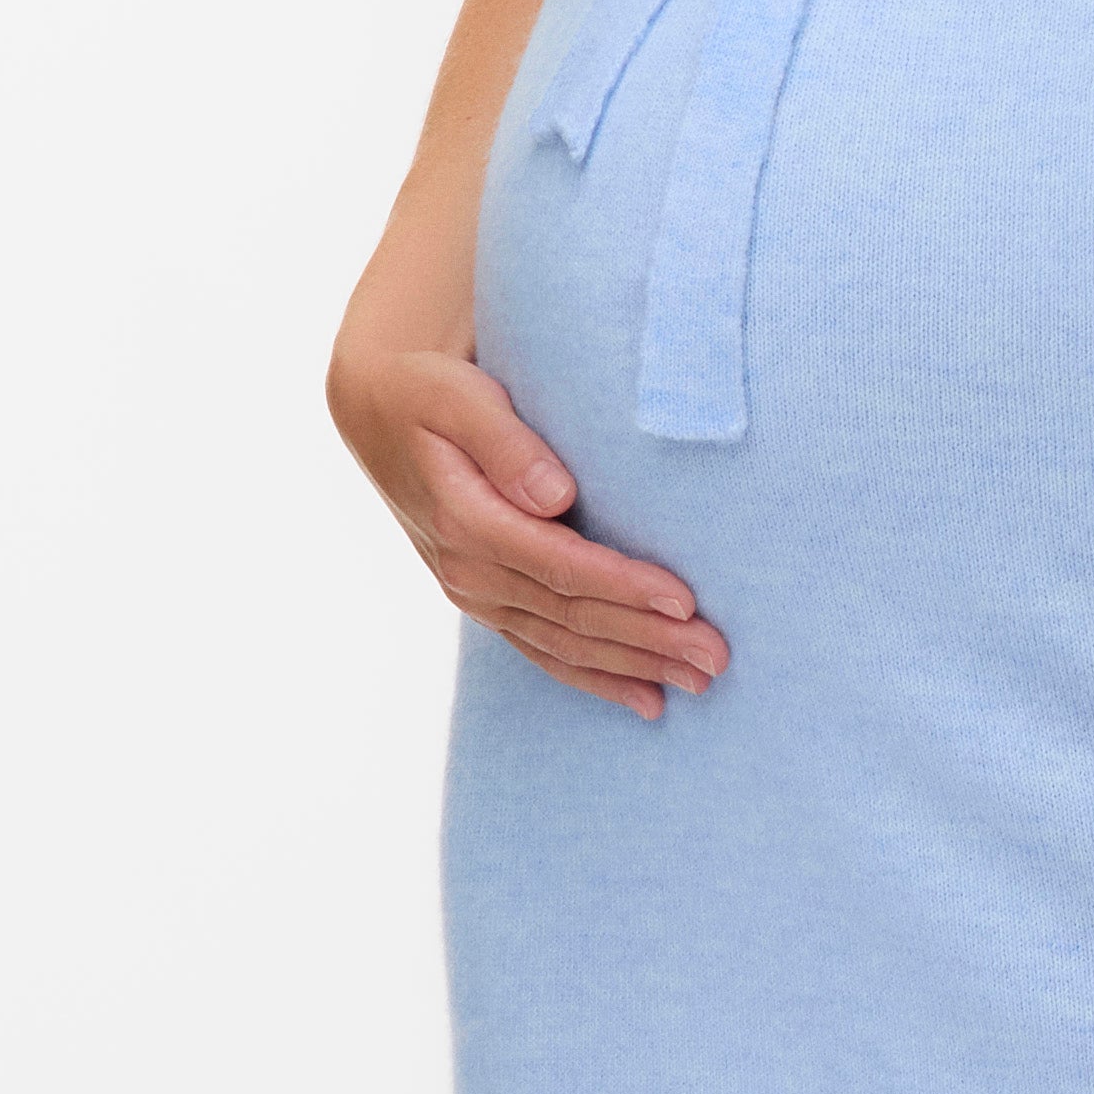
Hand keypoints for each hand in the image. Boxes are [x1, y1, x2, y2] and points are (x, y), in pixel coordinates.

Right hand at [328, 317, 722, 727]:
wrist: (378, 413)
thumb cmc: (429, 393)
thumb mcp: (457, 398)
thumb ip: (506, 441)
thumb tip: (556, 494)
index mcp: (465, 522)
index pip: (559, 566)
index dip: (623, 586)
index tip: (685, 600)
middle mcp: (469, 570)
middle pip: (572, 616)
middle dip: (647, 641)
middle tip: (715, 657)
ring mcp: (475, 594)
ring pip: (564, 645)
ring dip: (634, 667)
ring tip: (700, 683)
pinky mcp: (486, 602)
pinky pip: (544, 653)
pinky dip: (597, 679)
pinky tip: (646, 699)